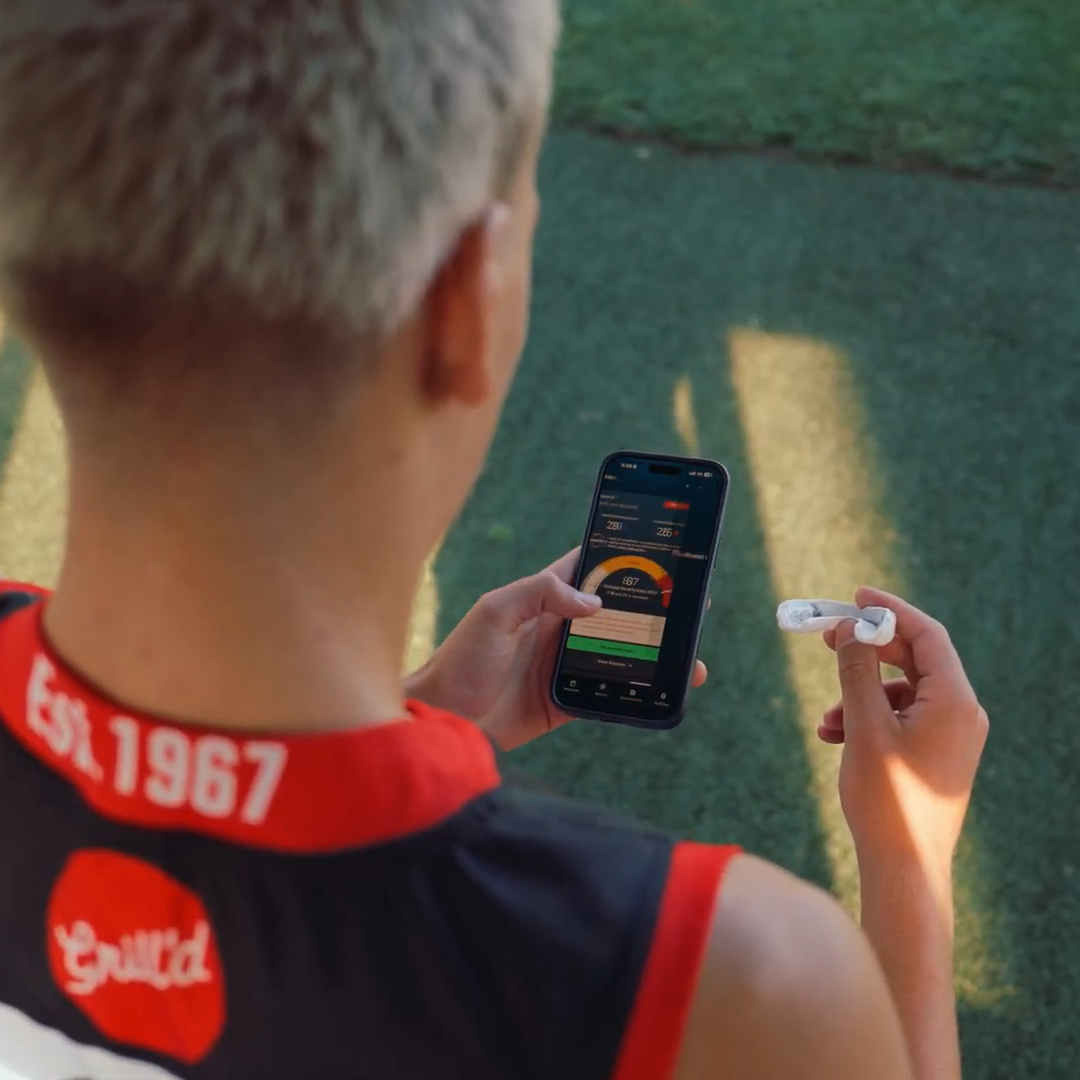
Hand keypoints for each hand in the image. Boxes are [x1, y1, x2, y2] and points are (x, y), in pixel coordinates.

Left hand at [405, 549, 707, 749]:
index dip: (620, 556)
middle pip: (616, 611)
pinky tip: (667, 688)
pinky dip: (641, 691)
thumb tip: (593, 602)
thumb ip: (539, 593)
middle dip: (653, 605)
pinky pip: (612, 694)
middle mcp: (558, 628)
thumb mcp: (493, 612)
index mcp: (541, 599)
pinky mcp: (567, 702)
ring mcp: (566, 666)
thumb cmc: (458, 661)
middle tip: (692, 600)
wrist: (442, 723)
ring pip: (622, 653)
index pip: (587, 568)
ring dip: (655, 651)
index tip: (657, 548)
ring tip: (690, 650)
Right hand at [818, 587, 987, 882]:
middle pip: (914, 659)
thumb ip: (857, 671)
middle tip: (828, 639)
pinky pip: (900, 717)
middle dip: (867, 650)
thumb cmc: (887, 799)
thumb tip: (853, 630)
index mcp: (955, 702)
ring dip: (859, 693)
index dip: (890, 610)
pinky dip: (867, 718)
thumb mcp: (864, 726)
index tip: (856, 596)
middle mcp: (961, 714)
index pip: (926, 635)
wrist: (905, 866)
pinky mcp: (935, 754)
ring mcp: (950, 735)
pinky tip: (835, 735)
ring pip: (900, 691)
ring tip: (826, 719)